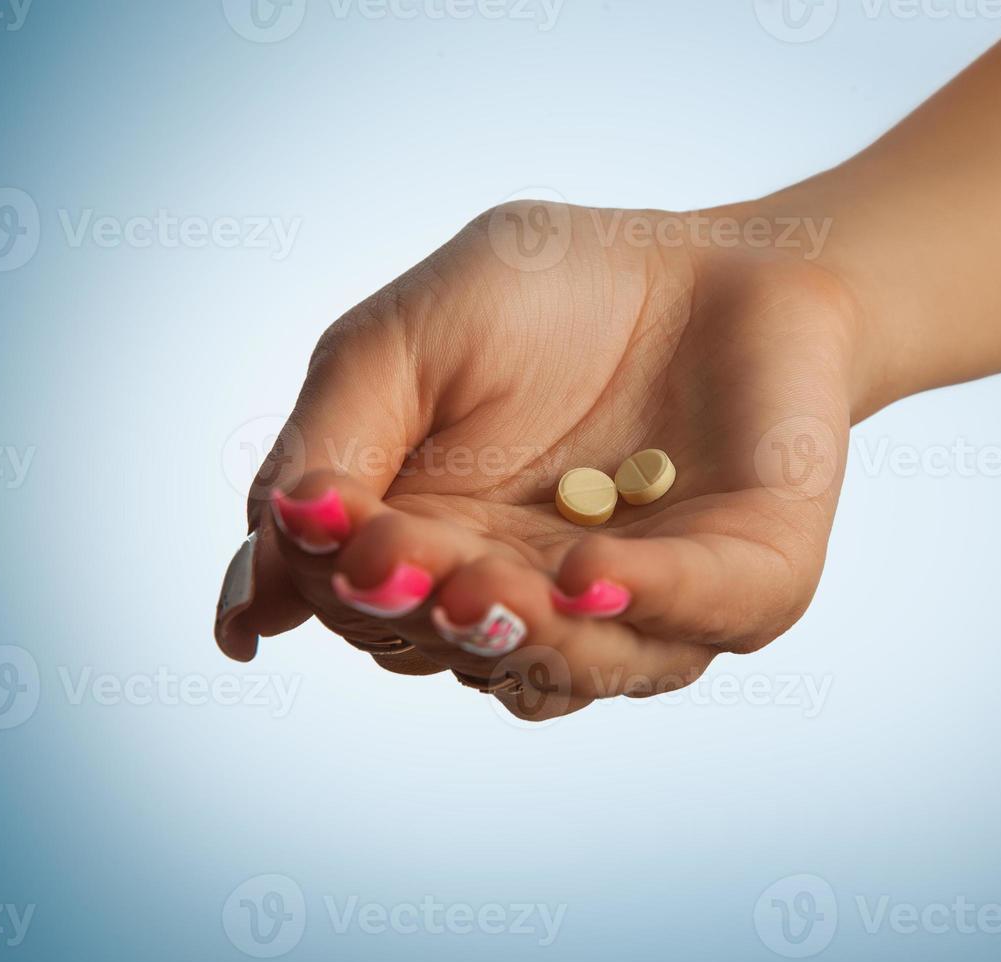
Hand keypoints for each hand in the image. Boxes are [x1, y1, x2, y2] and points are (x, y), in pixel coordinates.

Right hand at [213, 201, 859, 719]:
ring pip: (572, 668)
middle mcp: (536, 601)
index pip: (373, 614)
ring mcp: (645, 606)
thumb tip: (251, 602)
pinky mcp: (749, 582)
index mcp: (444, 555)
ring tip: (485, 586)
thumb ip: (328, 449)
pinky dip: (647, 598)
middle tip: (399, 561)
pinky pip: (703, 613)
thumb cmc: (547, 296)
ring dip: (522, 633)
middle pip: (460, 652)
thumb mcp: (401, 345)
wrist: (705, 254)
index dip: (348, 586)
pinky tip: (588, 572)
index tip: (327, 528)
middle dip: (429, 613)